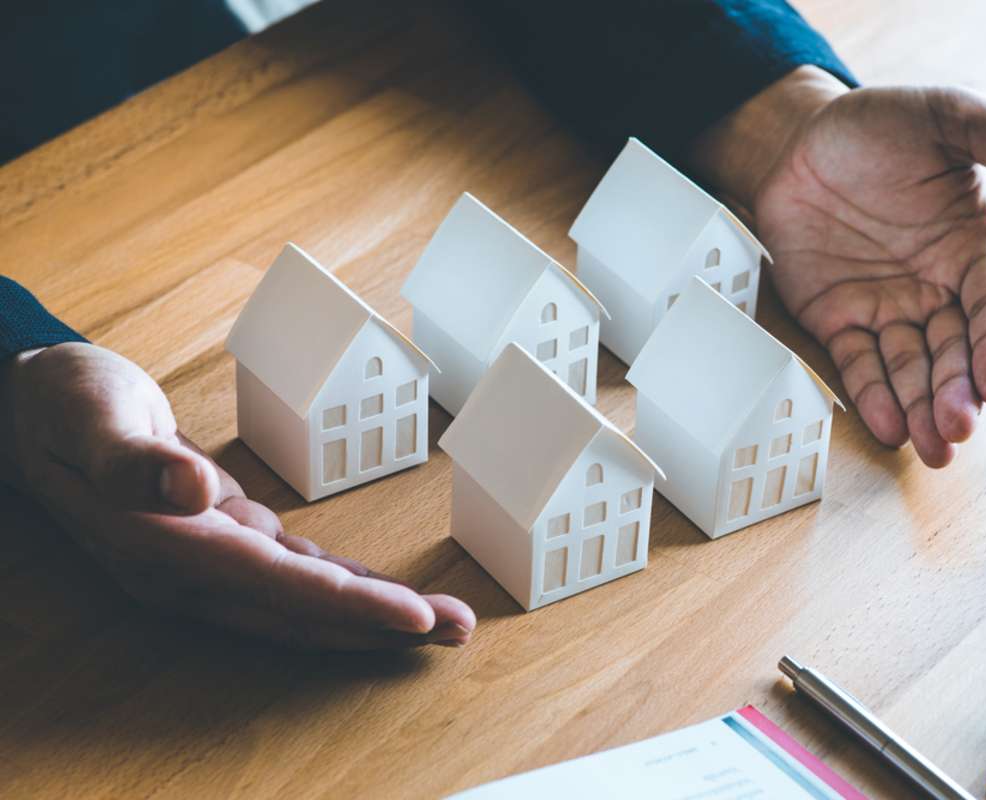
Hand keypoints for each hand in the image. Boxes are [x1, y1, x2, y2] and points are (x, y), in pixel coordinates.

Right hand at [0, 342, 474, 648]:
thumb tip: (189, 490)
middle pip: (302, 610)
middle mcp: (188, 570)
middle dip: (382, 625)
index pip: (274, 585)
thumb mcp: (87, 413)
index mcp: (162, 544)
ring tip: (443, 622)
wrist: (30, 409)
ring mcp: (205, 562)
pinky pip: (291, 575)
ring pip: (303, 599)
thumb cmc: (62, 401)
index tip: (414, 616)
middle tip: (460, 631)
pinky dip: (341, 586)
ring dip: (373, 613)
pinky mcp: (220, 542)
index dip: (346, 604)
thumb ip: (129, 459)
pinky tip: (384, 594)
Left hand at [693, 71, 985, 466]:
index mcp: (974, 249)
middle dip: (958, 393)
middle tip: (956, 429)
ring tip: (931, 447)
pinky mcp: (838, 319)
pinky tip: (888, 427)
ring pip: (911, 370)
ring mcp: (887, 307)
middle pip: (955, 353)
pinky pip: (859, 365)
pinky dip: (872, 397)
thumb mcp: (954, 117)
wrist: (799, 137)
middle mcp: (935, 287)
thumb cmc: (881, 124)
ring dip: (922, 409)